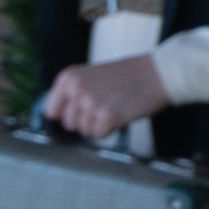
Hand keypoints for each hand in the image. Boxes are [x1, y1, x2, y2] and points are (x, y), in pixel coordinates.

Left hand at [37, 53, 169, 142]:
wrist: (157, 73)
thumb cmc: (127, 76)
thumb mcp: (91, 76)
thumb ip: (73, 93)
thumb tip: (56, 117)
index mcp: (68, 78)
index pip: (51, 111)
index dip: (66, 116)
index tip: (79, 114)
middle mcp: (76, 90)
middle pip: (68, 124)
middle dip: (85, 122)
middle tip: (104, 109)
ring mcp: (91, 103)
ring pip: (84, 131)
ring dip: (98, 126)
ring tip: (114, 109)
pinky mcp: (107, 116)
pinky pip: (99, 135)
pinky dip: (109, 130)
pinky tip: (120, 115)